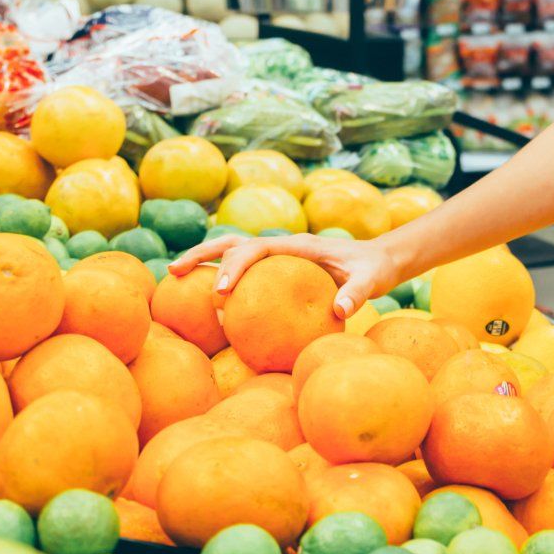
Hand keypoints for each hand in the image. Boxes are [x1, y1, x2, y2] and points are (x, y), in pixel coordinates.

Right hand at [168, 232, 403, 317]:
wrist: (379, 261)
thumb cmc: (374, 270)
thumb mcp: (371, 280)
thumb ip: (357, 293)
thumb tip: (339, 310)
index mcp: (299, 246)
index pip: (258, 248)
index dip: (236, 265)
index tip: (221, 291)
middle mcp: (283, 248)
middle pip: (235, 243)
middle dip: (204, 254)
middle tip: (175, 272)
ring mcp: (278, 258)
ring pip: (234, 253)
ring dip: (205, 261)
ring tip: (175, 276)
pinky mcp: (277, 271)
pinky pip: (246, 272)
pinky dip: (222, 278)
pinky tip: (205, 302)